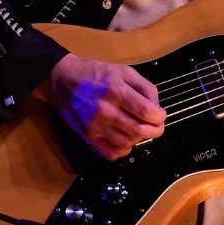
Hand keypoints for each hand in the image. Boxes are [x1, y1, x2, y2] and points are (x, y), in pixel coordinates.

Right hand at [48, 53, 165, 159]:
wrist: (63, 80)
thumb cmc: (96, 74)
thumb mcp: (123, 71)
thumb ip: (144, 87)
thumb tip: (157, 106)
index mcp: (116, 90)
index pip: (146, 111)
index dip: (159, 117)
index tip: (161, 115)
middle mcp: (105, 110)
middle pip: (139, 130)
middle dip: (155, 131)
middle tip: (157, 126)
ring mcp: (95, 126)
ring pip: (127, 143)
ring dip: (139, 138)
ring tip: (139, 129)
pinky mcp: (88, 136)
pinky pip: (112, 153)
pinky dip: (124, 150)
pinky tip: (126, 139)